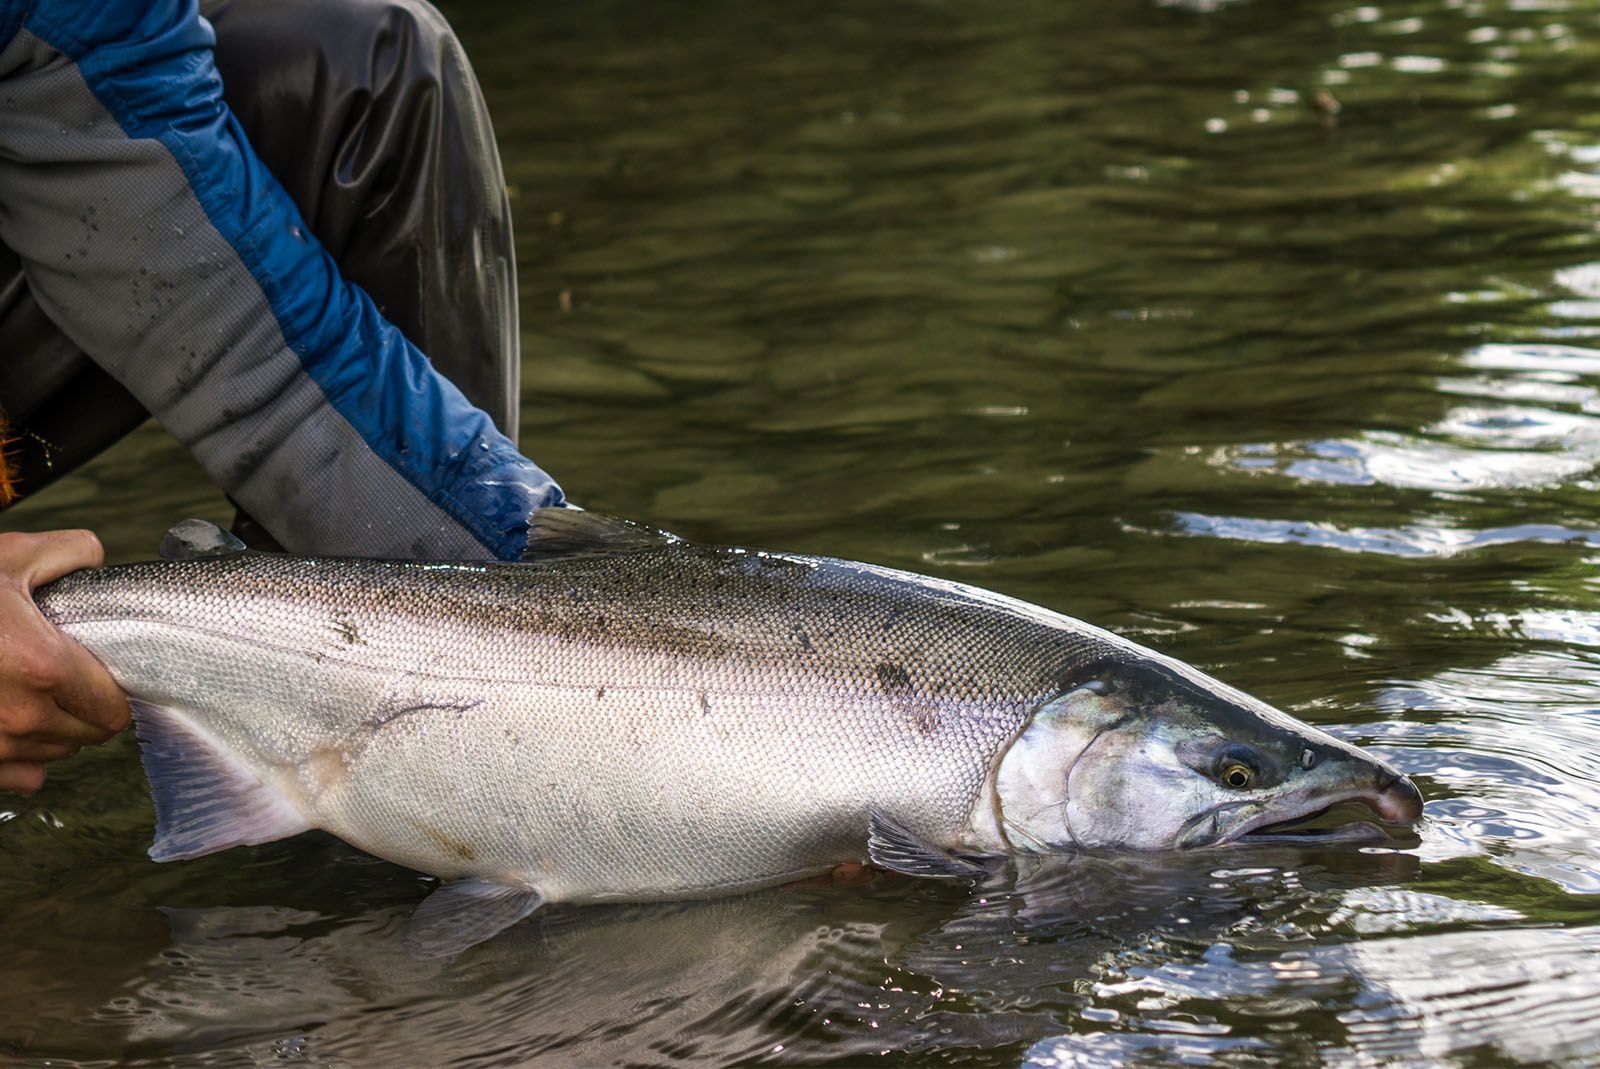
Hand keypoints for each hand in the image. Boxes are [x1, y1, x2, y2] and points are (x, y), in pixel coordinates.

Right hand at [0, 530, 130, 793]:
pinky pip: (22, 778)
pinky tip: (9, 721)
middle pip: (89, 734)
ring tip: (30, 692)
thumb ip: (70, 552)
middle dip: (86, 708)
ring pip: (55, 753)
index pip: (113, 706)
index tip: (98, 671)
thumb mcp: (10, 557)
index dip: (112, 688)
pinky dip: (22, 756)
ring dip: (53, 729)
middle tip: (66, 678)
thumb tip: (95, 560)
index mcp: (43, 666)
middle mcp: (20, 715)